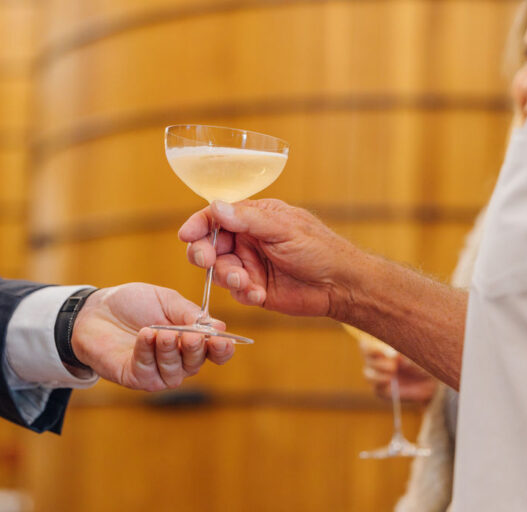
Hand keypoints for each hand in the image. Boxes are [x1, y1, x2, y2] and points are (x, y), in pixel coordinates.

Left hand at [71, 283, 234, 390]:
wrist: (95, 310)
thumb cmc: (132, 304)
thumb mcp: (165, 300)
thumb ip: (189, 313)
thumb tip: (218, 326)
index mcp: (190, 341)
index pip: (214, 353)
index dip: (222, 350)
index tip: (223, 340)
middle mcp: (177, 361)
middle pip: (196, 364)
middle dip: (195, 350)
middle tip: (191, 336)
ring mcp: (157, 372)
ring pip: (174, 371)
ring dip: (169, 351)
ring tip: (161, 332)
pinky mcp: (135, 377)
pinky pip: (148, 369)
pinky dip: (147, 351)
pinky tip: (144, 334)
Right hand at [179, 199, 366, 318]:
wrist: (339, 285)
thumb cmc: (319, 249)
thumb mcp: (283, 229)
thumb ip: (247, 219)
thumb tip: (216, 206)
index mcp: (254, 217)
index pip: (216, 216)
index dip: (198, 225)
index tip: (187, 235)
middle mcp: (247, 240)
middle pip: (210, 244)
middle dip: (205, 253)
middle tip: (208, 260)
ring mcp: (249, 264)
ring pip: (220, 270)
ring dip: (228, 276)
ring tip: (245, 282)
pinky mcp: (254, 288)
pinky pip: (236, 292)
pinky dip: (244, 293)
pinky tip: (259, 294)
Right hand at [359, 341, 437, 402]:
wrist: (434, 382)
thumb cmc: (424, 362)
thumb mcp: (415, 354)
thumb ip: (404, 352)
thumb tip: (394, 355)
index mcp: (382, 348)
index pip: (366, 345)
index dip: (373, 348)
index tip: (390, 354)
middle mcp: (378, 361)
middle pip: (366, 358)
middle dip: (379, 362)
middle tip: (394, 366)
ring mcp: (380, 376)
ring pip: (367, 374)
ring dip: (378, 374)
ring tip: (393, 374)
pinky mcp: (383, 391)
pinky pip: (376, 389)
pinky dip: (382, 386)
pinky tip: (392, 384)